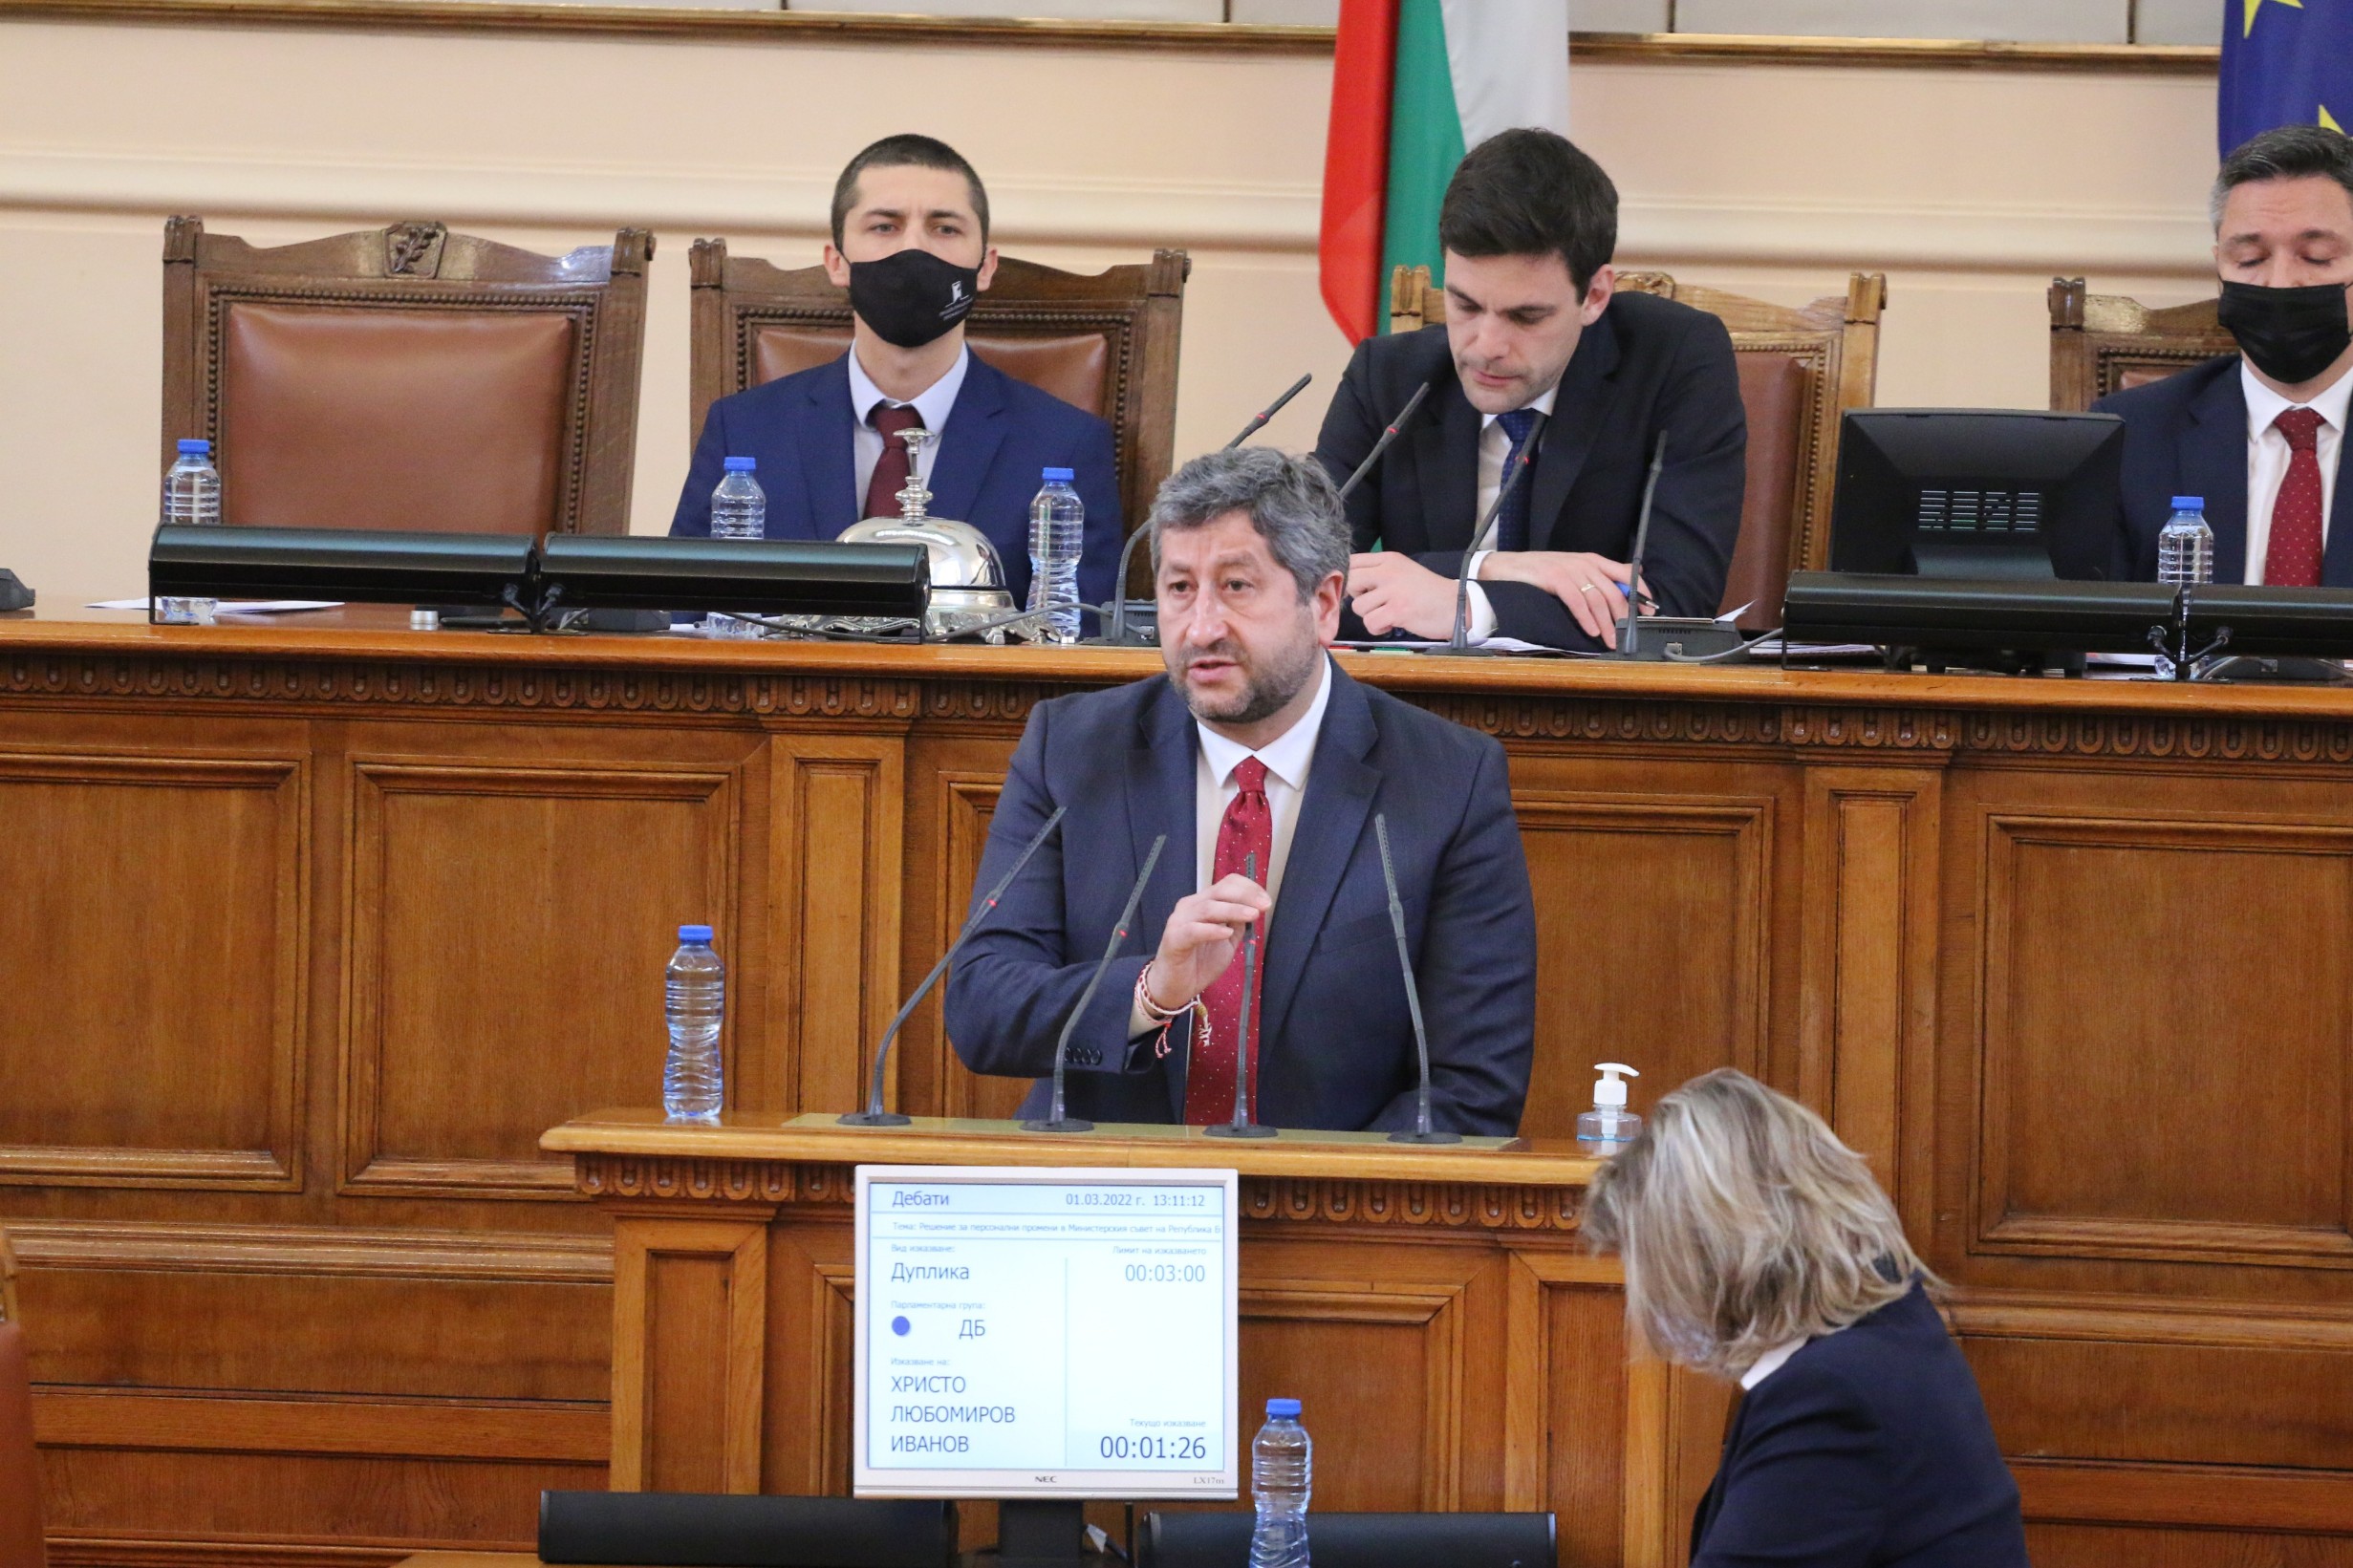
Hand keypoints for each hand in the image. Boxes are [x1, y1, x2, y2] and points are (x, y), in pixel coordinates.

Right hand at [1145, 873, 1270, 1008]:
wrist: (1176, 987)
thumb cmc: (1199, 963)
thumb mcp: (1226, 942)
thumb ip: (1237, 925)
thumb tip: (1254, 910)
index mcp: (1203, 903)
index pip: (1226, 884)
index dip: (1248, 888)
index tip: (1265, 900)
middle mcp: (1190, 906)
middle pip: (1219, 891)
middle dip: (1245, 896)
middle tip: (1264, 905)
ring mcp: (1180, 921)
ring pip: (1208, 908)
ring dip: (1233, 910)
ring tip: (1252, 915)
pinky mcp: (1173, 939)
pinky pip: (1193, 931)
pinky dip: (1212, 930)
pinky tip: (1227, 933)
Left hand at [1347, 552, 1464, 640]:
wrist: (1457, 605)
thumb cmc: (1428, 592)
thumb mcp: (1403, 571)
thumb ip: (1379, 573)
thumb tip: (1349, 583)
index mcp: (1389, 559)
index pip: (1353, 561)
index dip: (1350, 578)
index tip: (1361, 589)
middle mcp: (1389, 571)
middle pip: (1351, 581)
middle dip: (1357, 597)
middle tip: (1374, 603)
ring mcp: (1393, 591)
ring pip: (1359, 606)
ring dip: (1370, 616)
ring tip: (1388, 614)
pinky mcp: (1397, 611)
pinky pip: (1370, 623)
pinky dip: (1378, 628)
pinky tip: (1392, 624)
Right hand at [1476, 551, 1648, 648]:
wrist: (1506, 567)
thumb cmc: (1538, 573)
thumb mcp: (1570, 572)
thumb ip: (1592, 580)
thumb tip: (1616, 597)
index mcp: (1591, 560)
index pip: (1626, 573)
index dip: (1640, 592)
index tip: (1648, 611)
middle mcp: (1584, 563)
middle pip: (1614, 591)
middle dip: (1623, 616)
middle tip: (1627, 634)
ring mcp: (1570, 569)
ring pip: (1598, 599)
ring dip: (1607, 623)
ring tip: (1611, 640)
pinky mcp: (1556, 578)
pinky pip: (1578, 601)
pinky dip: (1587, 619)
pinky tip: (1592, 631)